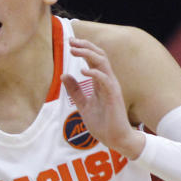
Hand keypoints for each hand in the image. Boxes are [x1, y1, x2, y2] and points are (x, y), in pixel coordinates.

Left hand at [62, 37, 144, 158]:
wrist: (117, 139)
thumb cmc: (103, 123)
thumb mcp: (84, 105)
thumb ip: (75, 91)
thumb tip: (64, 75)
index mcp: (101, 82)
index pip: (94, 59)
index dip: (83, 49)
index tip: (70, 42)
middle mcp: (108, 81)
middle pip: (99, 56)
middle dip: (85, 46)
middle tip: (70, 41)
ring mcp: (112, 88)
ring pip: (103, 64)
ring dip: (88, 55)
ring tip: (74, 50)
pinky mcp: (113, 97)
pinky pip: (105, 80)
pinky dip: (95, 73)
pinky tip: (83, 72)